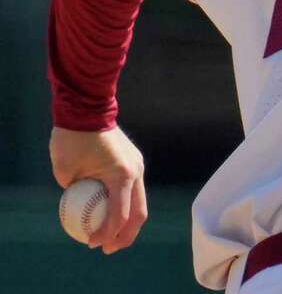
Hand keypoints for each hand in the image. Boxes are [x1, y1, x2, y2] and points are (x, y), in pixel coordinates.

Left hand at [49, 125, 147, 253]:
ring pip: (139, 202)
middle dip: (124, 236)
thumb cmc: (73, 139)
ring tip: (109, 236)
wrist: (87, 110)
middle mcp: (136, 172)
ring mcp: (137, 166)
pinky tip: (108, 212)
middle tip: (107, 249)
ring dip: (126, 222)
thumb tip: (76, 211)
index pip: (119, 215)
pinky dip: (124, 205)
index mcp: (122, 175)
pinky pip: (132, 189)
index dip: (106, 235)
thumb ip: (76, 193)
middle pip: (139, 213)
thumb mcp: (64, 173)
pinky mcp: (134, 162)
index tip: (91, 244)